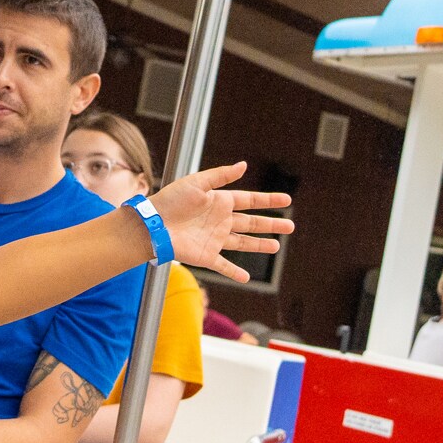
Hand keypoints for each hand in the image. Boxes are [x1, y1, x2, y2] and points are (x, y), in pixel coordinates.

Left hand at [146, 162, 292, 281]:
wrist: (152, 224)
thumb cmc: (171, 200)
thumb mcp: (197, 183)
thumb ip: (220, 175)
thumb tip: (244, 165)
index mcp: (220, 202)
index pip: (250, 201)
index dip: (268, 201)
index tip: (287, 200)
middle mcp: (220, 221)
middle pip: (251, 223)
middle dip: (271, 225)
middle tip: (291, 226)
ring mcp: (214, 239)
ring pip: (243, 243)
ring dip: (259, 245)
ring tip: (276, 247)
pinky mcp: (205, 256)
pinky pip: (223, 266)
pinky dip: (235, 273)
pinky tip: (246, 278)